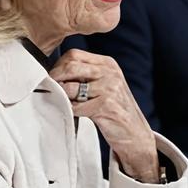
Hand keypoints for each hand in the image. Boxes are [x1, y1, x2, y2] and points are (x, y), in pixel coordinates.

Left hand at [51, 49, 158, 182]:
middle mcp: (110, 72)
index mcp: (108, 63)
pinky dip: (73, 112)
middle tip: (52, 91)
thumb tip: (55, 75)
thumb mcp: (104, 85)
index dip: (59, 66)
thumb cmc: (114, 110)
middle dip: (56, 79)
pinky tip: (79, 115)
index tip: (54, 79)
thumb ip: (86, 76)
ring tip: (68, 104)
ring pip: (70, 87)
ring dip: (63, 98)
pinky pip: (77, 106)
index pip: (74, 54)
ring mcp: (109, 87)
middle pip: (70, 66)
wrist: (136, 133)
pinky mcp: (107, 105)